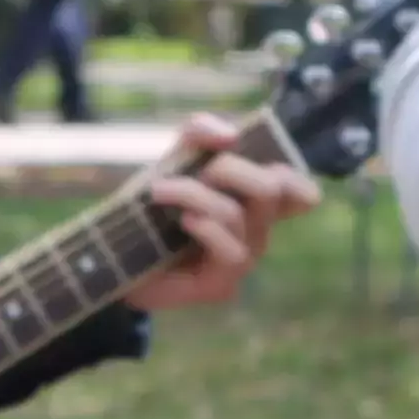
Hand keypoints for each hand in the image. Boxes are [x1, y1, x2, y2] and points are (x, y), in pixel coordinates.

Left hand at [126, 114, 320, 311]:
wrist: (118, 255)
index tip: (260, 162)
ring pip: (237, 214)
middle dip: (230, 168)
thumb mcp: (175, 158)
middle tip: (198, 170)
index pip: (300, 192)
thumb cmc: (156, 205)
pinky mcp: (223, 284)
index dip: (294, 177)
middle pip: (273, 189)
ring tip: (159, 190)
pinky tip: (184, 221)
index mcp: (255, 199)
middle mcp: (257, 229)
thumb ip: (199, 133)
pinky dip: (205, 228)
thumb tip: (230, 133)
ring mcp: (244, 258)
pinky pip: (231, 251)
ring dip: (194, 194)